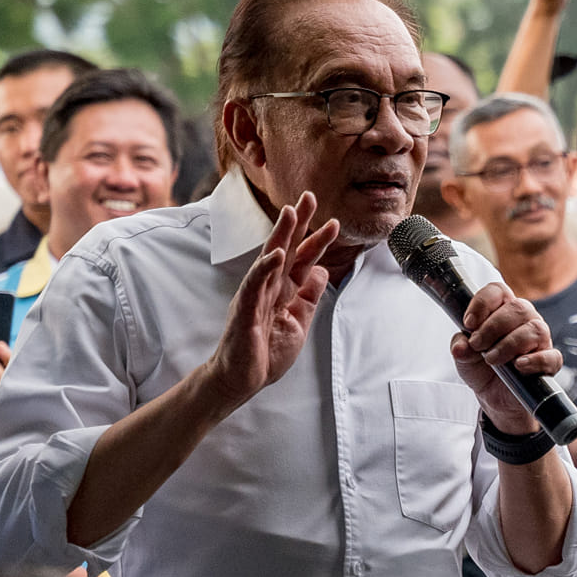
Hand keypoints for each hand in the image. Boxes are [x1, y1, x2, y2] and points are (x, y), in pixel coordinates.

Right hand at [202, 193, 336, 409]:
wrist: (242, 379)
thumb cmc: (265, 352)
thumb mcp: (298, 322)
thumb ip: (309, 296)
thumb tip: (323, 271)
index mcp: (282, 290)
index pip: (301, 259)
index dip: (316, 240)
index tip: (334, 222)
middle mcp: (268, 287)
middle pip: (284, 248)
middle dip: (297, 223)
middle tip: (309, 196)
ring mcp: (254, 296)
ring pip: (268, 259)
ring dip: (280, 236)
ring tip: (290, 213)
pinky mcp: (244, 310)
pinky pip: (254, 285)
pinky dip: (264, 269)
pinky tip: (275, 255)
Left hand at [451, 283, 561, 434]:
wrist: (494, 398)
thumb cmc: (481, 368)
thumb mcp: (463, 356)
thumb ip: (460, 346)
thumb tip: (461, 347)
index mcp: (503, 310)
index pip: (498, 291)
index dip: (483, 303)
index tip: (469, 323)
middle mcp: (524, 320)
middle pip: (518, 308)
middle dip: (493, 327)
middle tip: (477, 345)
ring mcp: (540, 341)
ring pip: (535, 329)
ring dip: (509, 344)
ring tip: (492, 359)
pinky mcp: (548, 363)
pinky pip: (551, 356)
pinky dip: (534, 360)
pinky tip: (518, 366)